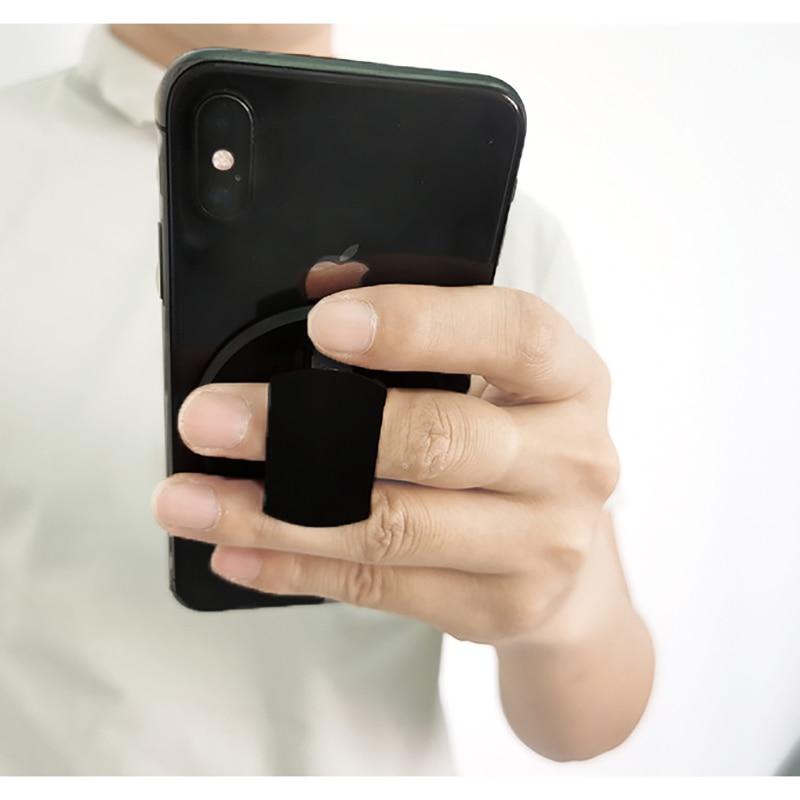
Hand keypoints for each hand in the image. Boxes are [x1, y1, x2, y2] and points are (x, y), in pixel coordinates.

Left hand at [152, 284, 618, 645]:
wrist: (571, 558)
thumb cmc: (514, 440)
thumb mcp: (493, 377)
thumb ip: (424, 338)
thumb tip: (317, 291)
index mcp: (569, 379)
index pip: (510, 334)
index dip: (421, 324)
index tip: (326, 321)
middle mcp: (572, 460)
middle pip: (441, 441)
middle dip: (310, 430)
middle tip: (212, 418)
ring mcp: (543, 543)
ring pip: (394, 527)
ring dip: (276, 514)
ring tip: (191, 500)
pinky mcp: (501, 606)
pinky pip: (380, 587)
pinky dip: (297, 567)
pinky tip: (236, 551)